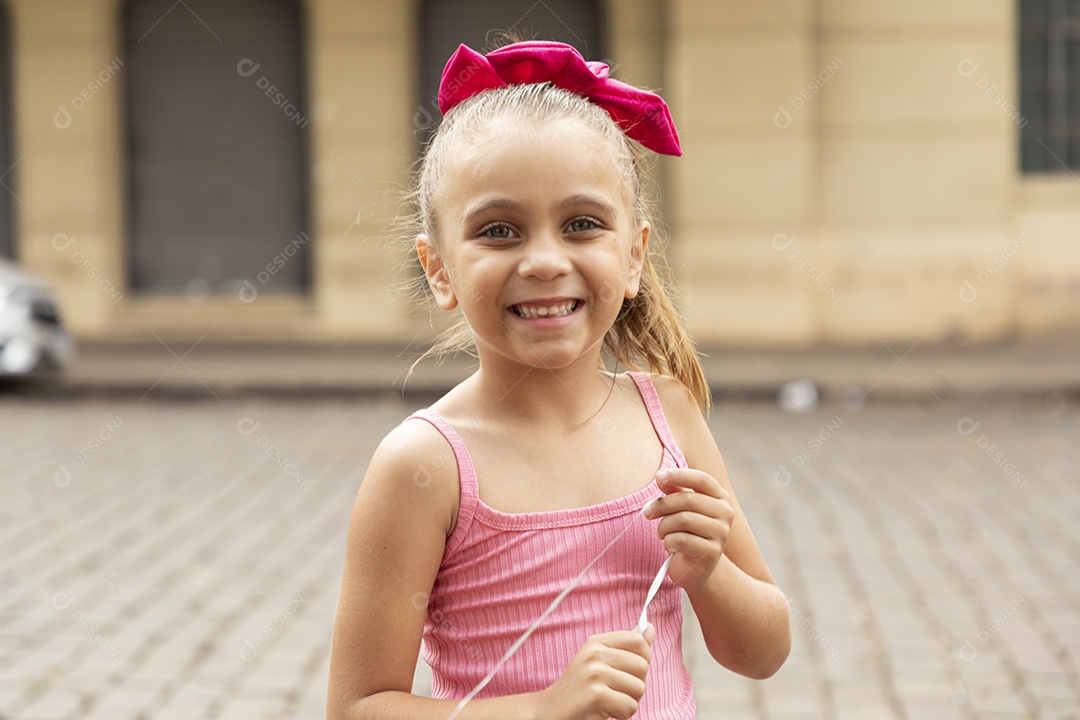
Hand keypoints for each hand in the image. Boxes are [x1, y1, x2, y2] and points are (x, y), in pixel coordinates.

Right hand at [534, 625, 653, 719]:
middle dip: (636, 685)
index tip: (631, 671)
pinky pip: (629, 706)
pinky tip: (606, 711)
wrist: (550, 710)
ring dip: (629, 701)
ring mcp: (594, 673)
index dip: (644, 659)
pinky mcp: (596, 695)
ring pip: (639, 688)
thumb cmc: (580, 688)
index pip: (638, 640)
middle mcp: (595, 653)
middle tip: (617, 691)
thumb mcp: (600, 661)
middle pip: (642, 666)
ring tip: (610, 701)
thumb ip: (626, 647)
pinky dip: (622, 714)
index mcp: (597, 642)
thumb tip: (650, 629)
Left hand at [644, 468, 734, 589]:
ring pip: (683, 520)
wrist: (697, 568)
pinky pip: (681, 540)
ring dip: (663, 526)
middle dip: (662, 505)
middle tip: (647, 513)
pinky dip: (668, 542)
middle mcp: (725, 514)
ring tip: (661, 532)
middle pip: (688, 500)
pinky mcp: (712, 553)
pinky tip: (669, 545)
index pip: (702, 479)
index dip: (679, 475)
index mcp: (720, 498)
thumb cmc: (688, 532)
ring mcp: (721, 534)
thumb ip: (674, 491)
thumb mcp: (682, 508)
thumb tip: (661, 477)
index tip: (658, 477)